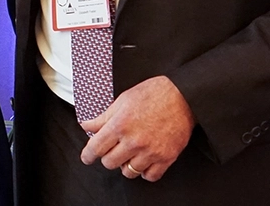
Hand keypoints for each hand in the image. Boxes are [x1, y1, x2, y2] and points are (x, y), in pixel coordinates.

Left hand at [79, 75, 194, 181]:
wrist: (183, 96)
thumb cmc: (153, 94)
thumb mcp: (122, 100)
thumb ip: (103, 117)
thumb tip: (86, 125)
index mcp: (120, 125)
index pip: (96, 148)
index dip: (88, 155)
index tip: (87, 157)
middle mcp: (134, 141)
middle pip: (109, 163)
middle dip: (107, 157)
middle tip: (112, 149)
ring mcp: (151, 152)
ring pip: (129, 172)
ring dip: (125, 165)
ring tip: (129, 154)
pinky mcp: (167, 158)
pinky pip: (150, 176)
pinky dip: (145, 172)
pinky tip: (144, 161)